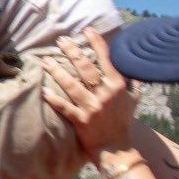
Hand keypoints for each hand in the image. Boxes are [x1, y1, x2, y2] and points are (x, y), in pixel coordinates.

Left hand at [42, 30, 135, 152]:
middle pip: (85, 68)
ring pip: (72, 85)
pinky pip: (65, 107)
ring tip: (45, 60)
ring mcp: (92, 107)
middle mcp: (105, 94)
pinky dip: (54, 99)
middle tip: (61, 40)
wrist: (116, 148)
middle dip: (72, 52)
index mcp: (117, 85)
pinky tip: (44, 91)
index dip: (96, 43)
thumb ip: (133, 82)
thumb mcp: (133, 100)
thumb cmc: (123, 122)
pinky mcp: (81, 120)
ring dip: (57, 71)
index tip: (86, 30)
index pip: (106, 59)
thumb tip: (134, 66)